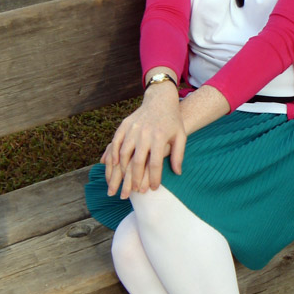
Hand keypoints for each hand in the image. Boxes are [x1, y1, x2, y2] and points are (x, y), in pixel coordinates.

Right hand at [101, 83, 185, 198]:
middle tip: (135, 192)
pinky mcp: (124, 125)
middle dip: (135, 180)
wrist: (160, 100)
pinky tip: (114, 165)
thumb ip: (178, 155)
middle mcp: (145, 134)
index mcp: (160, 137)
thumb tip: (177, 173)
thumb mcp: (180, 136)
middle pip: (137, 162)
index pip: (155, 163)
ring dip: (122, 171)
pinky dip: (113, 155)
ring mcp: (132, 129)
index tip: (153, 189)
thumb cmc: (173, 121)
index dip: (153, 178)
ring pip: (124, 154)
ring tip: (123, 183)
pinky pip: (116, 142)